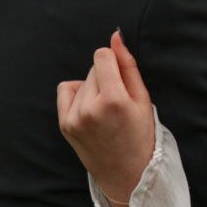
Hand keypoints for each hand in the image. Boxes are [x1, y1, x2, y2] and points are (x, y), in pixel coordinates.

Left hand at [57, 31, 154, 206]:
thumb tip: (115, 36)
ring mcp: (74, 118)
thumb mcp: (142, 98)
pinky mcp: (64, 124)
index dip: (113, 61)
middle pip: (93, 69)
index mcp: (114, 100)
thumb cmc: (139, 133)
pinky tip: (90, 108)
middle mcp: (90, 109)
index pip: (102, 56)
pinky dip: (78, 93)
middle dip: (106, 77)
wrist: (125, 171)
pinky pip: (66, 89)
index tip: (121, 75)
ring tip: (106, 109)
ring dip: (93, 87)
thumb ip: (127, 64)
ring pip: (82, 80)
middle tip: (118, 101)